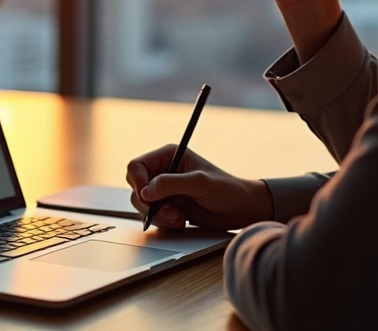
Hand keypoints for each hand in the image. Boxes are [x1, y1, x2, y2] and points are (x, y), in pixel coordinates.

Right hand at [125, 145, 272, 230]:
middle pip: (136, 187)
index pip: (137, 166)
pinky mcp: (168, 206)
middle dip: (148, 203)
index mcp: (169, 155)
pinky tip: (180, 221)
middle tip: (167, 211)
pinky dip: (162, 222)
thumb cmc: (227, 190)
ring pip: (142, 204)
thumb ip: (171, 184)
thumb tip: (145, 191)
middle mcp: (164, 171)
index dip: (138, 182)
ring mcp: (165, 190)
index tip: (147, 197)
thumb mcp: (199, 183)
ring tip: (178, 218)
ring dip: (157, 215)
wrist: (241, 210)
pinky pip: (152, 216)